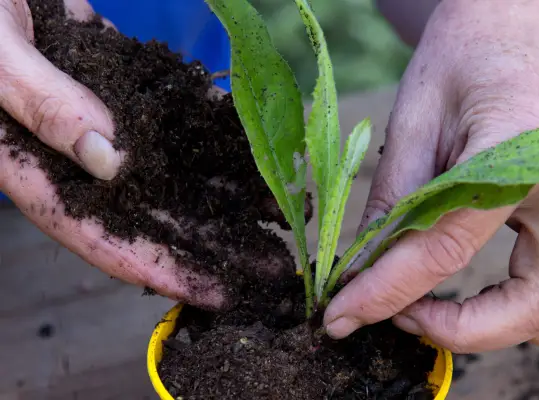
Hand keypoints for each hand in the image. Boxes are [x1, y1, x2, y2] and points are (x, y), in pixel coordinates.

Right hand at [0, 0, 294, 308]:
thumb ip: (45, 107)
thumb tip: (109, 161)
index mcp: (31, 165)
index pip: (99, 234)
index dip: (160, 268)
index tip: (215, 293)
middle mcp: (74, 154)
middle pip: (150, 212)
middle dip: (212, 241)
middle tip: (268, 264)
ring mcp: (103, 120)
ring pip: (171, 165)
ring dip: (225, 189)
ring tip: (279, 209)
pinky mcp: (121, 85)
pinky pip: (173, 114)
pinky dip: (212, 127)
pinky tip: (253, 144)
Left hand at [324, 0, 538, 352]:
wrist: (513, 24)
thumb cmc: (463, 54)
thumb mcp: (413, 120)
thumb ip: (393, 202)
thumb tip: (361, 272)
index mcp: (523, 149)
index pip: (447, 247)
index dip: (386, 291)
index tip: (340, 315)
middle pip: (535, 303)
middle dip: (457, 329)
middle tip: (396, 316)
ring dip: (499, 328)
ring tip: (434, 312)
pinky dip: (525, 309)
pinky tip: (478, 300)